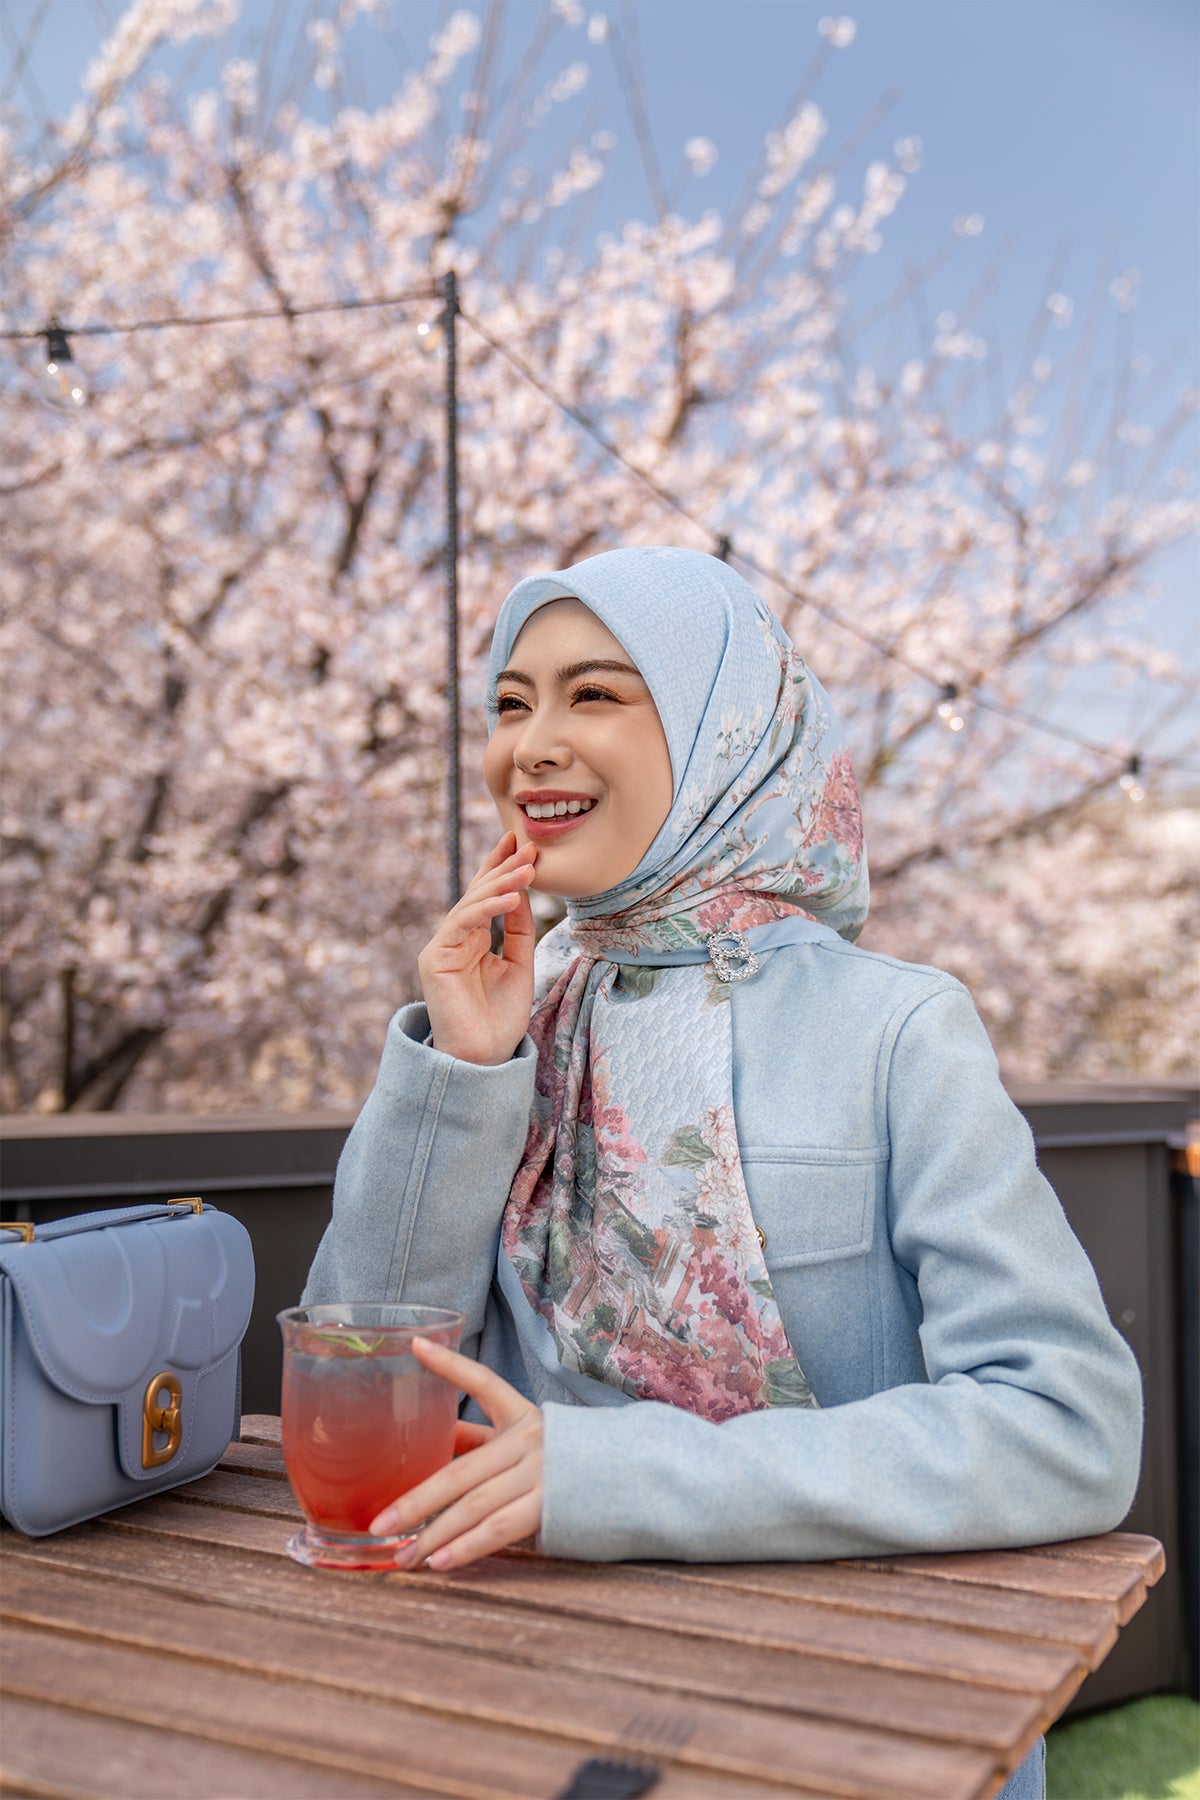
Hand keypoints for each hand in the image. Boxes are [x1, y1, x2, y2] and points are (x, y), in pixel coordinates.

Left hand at [369, 1337, 542, 1570]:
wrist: (626, 1477)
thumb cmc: (562, 1458)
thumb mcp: (524, 1438)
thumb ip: (482, 1440)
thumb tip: (435, 1443)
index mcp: (521, 1414)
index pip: (483, 1381)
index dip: (450, 1364)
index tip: (416, 1345)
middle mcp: (529, 1441)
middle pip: (462, 1472)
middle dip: (417, 1501)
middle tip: (380, 1523)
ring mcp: (541, 1474)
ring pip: (476, 1506)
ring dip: (435, 1535)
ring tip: (404, 1555)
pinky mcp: (550, 1507)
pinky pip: (501, 1529)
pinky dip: (467, 1547)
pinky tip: (439, 1561)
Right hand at [417, 832, 538, 1064]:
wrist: (486, 1057)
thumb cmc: (501, 1017)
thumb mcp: (519, 964)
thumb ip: (518, 930)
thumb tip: (521, 891)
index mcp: (472, 940)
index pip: (486, 896)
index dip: (501, 868)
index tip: (524, 844)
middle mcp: (453, 940)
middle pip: (477, 893)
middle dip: (503, 867)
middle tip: (528, 845)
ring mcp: (441, 948)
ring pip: (469, 904)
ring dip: (500, 884)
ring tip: (527, 869)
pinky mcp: (433, 959)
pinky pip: (460, 923)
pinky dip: (485, 909)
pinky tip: (510, 898)